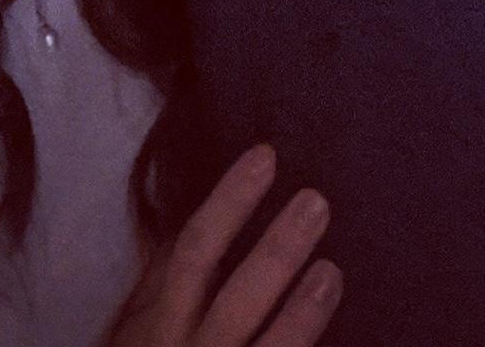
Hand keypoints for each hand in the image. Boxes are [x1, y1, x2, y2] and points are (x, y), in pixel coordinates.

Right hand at [108, 144, 341, 346]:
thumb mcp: (137, 331)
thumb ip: (159, 285)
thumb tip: (180, 222)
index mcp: (159, 328)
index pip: (194, 254)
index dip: (228, 203)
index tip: (267, 156)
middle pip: (234, 301)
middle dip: (275, 252)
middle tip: (317, 201)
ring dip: (300, 316)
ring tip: (332, 271)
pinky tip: (347, 343)